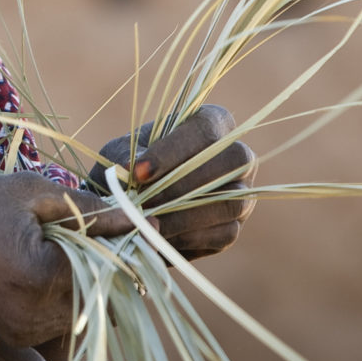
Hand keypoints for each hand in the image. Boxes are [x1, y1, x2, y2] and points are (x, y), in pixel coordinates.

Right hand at [0, 172, 134, 347]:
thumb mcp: (31, 193)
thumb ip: (89, 210)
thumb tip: (138, 220)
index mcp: (42, 278)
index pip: (112, 270)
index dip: (131, 245)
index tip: (144, 224)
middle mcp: (37, 316)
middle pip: (104, 297)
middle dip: (114, 266)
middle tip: (110, 232)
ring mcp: (25, 332)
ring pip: (85, 311)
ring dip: (91, 281)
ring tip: (74, 245)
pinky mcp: (15, 336)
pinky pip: (60, 319)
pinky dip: (67, 294)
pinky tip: (54, 264)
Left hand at [99, 104, 254, 259]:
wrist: (131, 209)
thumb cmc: (129, 170)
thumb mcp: (120, 156)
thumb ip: (126, 157)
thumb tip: (130, 171)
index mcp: (210, 123)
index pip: (204, 128)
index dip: (173, 151)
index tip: (138, 172)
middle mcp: (236, 155)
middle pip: (235, 160)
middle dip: (186, 183)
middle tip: (145, 201)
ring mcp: (241, 193)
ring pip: (231, 201)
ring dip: (186, 215)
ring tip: (147, 222)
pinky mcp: (233, 227)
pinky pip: (224, 233)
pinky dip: (188, 237)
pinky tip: (159, 237)